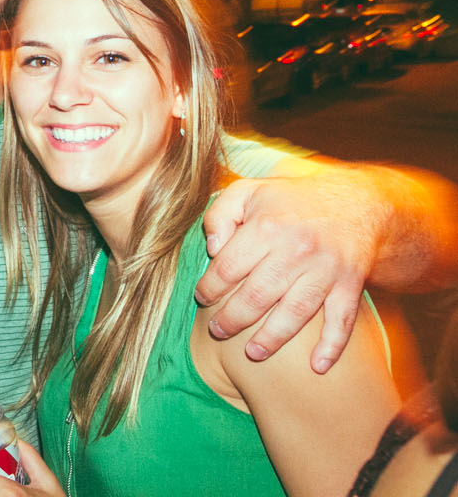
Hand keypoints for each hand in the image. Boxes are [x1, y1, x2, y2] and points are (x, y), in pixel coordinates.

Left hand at [197, 173, 380, 372]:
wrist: (356, 203)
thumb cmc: (289, 200)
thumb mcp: (248, 191)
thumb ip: (220, 214)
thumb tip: (212, 249)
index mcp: (267, 227)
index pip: (228, 267)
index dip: (210, 287)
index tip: (202, 298)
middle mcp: (296, 251)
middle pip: (257, 295)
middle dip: (232, 319)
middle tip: (217, 332)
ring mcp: (326, 270)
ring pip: (295, 313)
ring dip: (272, 338)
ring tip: (253, 353)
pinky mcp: (350, 285)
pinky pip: (342, 320)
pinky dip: (332, 346)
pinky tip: (317, 367)